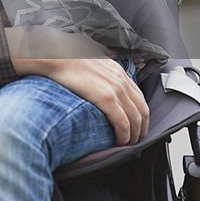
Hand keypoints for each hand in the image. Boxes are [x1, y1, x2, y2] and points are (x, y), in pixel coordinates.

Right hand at [13, 53, 148, 145]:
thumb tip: (96, 78)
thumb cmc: (68, 60)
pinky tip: (120, 142)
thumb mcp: (91, 61)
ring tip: (127, 145)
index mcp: (118, 72)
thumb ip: (99, 70)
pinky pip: (123, 122)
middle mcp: (121, 80)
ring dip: (134, 135)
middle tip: (135, 140)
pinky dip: (124, 135)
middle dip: (141, 129)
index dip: (141, 115)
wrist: (57, 56)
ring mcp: (116, 89)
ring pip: (135, 119)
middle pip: (142, 110)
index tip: (137, 126)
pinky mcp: (106, 98)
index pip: (139, 98)